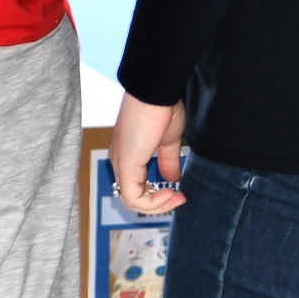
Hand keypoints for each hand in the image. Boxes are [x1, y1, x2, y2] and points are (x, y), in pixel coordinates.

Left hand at [110, 93, 186, 215]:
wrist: (156, 92)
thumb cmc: (162, 108)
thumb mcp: (168, 141)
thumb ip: (168, 161)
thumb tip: (172, 179)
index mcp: (128, 154)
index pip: (135, 188)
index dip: (157, 197)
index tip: (179, 193)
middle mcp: (119, 160)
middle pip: (132, 198)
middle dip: (158, 204)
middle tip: (179, 198)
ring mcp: (121, 163)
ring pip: (131, 201)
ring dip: (157, 205)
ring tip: (176, 197)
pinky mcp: (126, 164)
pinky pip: (132, 197)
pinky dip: (153, 202)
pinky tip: (170, 194)